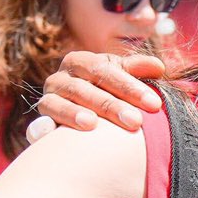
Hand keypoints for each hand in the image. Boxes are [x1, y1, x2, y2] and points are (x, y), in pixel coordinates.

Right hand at [31, 50, 168, 136]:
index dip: (129, 86)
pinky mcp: (39, 123)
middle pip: (84, 89)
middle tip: (135, 121)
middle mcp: (60, 78)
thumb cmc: (109, 92)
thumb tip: (159, 67)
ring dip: (73, 113)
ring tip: (92, 124)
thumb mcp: (122, 78)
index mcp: (81, 63)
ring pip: (58, 104)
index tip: (154, 104)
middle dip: (110, 105)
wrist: (81, 115)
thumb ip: (138, 71)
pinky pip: (38, 126)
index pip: (105, 70)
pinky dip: (40, 129)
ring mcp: (48, 100)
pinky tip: (48, 134)